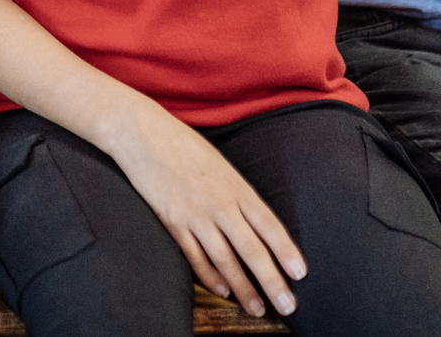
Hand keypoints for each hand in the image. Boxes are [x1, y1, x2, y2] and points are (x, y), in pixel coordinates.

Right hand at [114, 116, 305, 318]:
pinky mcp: (171, 222)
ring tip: (257, 309)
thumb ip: (237, 192)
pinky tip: (223, 291)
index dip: (286, 251)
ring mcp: (194, 214)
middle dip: (272, 281)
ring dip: (243, 288)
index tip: (300, 274)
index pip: (268, 224)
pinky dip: (210, 277)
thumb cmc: (182, 143)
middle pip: (251, 249)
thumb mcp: (219, 163)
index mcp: (235, 186)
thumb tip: (255, 221)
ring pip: (225, 260)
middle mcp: (219, 203)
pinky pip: (194, 257)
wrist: (140, 132)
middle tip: (288, 306)